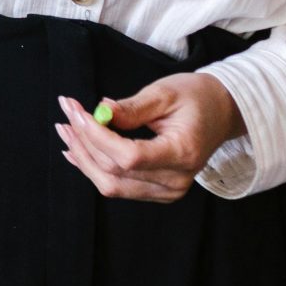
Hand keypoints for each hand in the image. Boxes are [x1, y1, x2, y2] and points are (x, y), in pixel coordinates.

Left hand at [53, 75, 245, 201]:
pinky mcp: (157, 192)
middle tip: (66, 112)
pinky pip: (118, 186)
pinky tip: (76, 150)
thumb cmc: (195, 98)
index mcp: (183, 153)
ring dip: (83, 157)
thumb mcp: (164, 93)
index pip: (130, 156)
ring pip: (112, 184)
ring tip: (65, 130)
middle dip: (84, 142)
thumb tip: (99, 112)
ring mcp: (167, 191)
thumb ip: (132, 108)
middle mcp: (176, 180)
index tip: (76, 111)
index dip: (97, 136)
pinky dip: (94, 168)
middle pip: (116, 172)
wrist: (220, 113)